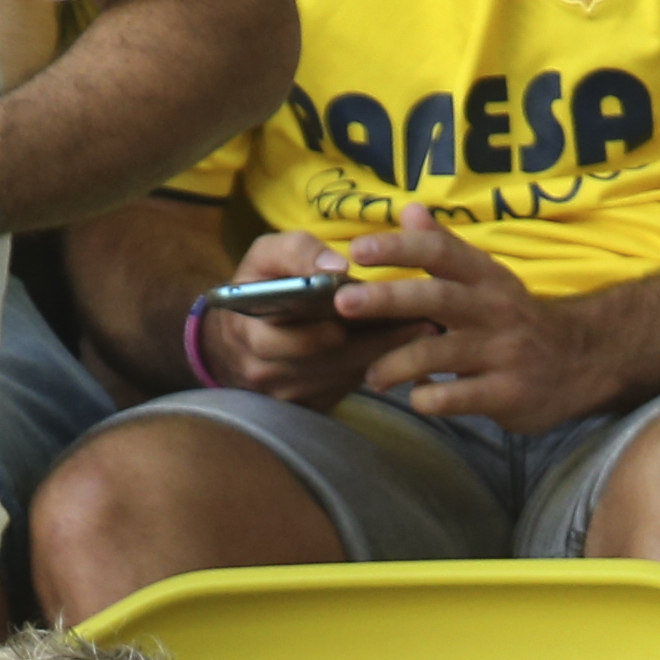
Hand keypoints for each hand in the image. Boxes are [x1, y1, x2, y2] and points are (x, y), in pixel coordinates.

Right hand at [194, 227, 409, 404]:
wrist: (235, 339)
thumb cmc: (256, 288)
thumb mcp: (264, 257)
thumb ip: (298, 253)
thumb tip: (336, 267)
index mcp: (248, 335)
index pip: (289, 341)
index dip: (326, 332)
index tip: (369, 315)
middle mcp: (266, 374)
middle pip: (329, 363)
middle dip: (377, 343)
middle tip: (423, 324)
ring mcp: (288, 395)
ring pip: (344, 377)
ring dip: (384, 356)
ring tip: (423, 333)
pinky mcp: (308, 406)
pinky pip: (347, 387)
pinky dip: (374, 366)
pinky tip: (403, 348)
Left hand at [329, 207, 610, 427]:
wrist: (582, 362)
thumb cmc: (519, 319)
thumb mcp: (489, 278)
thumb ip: (446, 248)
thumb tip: (408, 210)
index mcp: (487, 278)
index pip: (441, 252)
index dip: (400, 247)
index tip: (359, 249)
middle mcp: (495, 310)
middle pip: (436, 298)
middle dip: (387, 299)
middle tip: (343, 303)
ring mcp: (502, 354)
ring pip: (439, 354)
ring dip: (396, 363)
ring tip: (370, 375)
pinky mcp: (508, 394)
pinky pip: (456, 399)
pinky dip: (428, 399)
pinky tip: (417, 398)